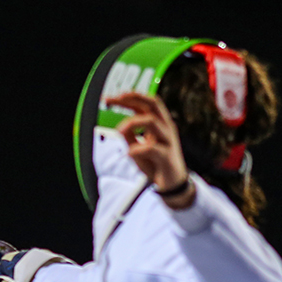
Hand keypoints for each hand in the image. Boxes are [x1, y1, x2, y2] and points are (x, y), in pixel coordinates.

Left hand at [107, 93, 193, 207]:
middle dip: (134, 98)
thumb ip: (129, 136)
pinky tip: (129, 153)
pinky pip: (152, 148)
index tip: (110, 98)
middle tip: (117, 99)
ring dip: (132, 123)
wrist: (171, 183)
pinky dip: (138, 148)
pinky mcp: (167, 157)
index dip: (130, 97)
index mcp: (159, 124)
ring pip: (152, 122)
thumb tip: (120, 128)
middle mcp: (165, 128)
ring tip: (119, 131)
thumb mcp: (137, 147)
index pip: (146, 104)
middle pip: (153, 104)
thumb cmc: (154, 163)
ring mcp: (168, 141)